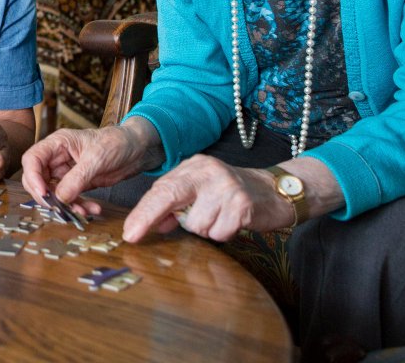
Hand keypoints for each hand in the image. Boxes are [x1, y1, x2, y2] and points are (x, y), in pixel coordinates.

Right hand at [20, 120, 156, 216]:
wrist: (138, 149)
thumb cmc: (118, 142)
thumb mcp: (97, 158)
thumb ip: (77, 178)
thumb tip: (60, 197)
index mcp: (58, 143)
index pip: (32, 159)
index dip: (33, 177)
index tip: (44, 194)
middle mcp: (58, 157)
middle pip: (38, 179)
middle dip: (47, 196)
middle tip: (60, 208)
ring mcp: (67, 172)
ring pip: (54, 193)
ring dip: (66, 205)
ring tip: (83, 212)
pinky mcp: (78, 183)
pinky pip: (70, 199)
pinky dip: (79, 206)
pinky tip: (94, 210)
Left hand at [122, 155, 294, 242]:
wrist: (275, 192)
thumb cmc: (232, 195)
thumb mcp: (201, 194)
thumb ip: (178, 205)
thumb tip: (156, 223)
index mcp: (194, 167)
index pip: (162, 188)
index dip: (143, 211)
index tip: (129, 231)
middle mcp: (209, 172)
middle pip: (170, 194)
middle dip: (148, 217)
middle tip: (132, 236)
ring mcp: (226, 187)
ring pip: (196, 224)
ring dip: (205, 229)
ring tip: (219, 219)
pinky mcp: (243, 204)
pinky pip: (219, 233)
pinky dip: (223, 234)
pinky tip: (233, 223)